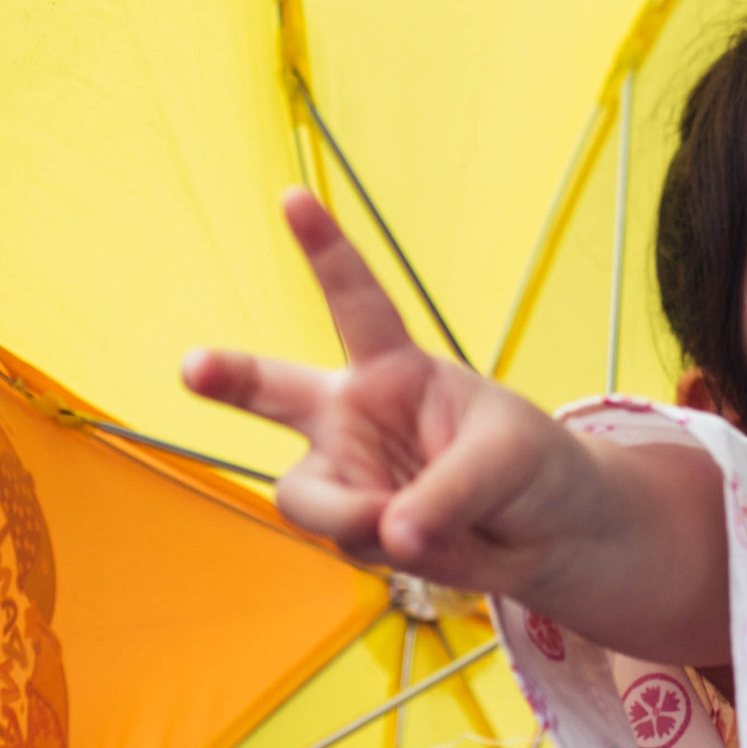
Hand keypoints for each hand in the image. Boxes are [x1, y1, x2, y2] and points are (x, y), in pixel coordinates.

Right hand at [185, 191, 730, 659]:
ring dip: (351, 517)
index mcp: (396, 367)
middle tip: (195, 364)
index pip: (356, 301)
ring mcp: (347, 475)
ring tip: (403, 526)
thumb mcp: (507, 461)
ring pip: (307, 497)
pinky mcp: (355, 532)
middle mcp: (353, 415)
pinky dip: (388, 551)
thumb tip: (389, 537)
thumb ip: (446, 492)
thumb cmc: (532, 468)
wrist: (552, 534)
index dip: (325, 251)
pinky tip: (427, 544)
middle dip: (228, 376)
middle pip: (271, 390)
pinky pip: (348, 544)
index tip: (293, 196)